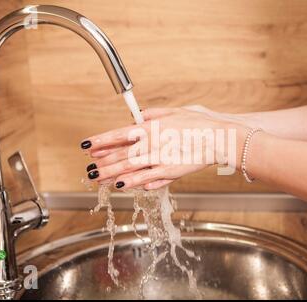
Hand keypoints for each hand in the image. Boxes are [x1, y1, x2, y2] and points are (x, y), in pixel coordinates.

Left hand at [80, 105, 245, 189]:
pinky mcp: (170, 172)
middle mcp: (151, 144)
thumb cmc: (199, 122)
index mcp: (150, 127)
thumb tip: (136, 117)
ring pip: (129, 169)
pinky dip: (133, 183)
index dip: (100, 141)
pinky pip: (147, 179)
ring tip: (98, 179)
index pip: (118, 135)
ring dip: (111, 175)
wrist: (219, 137)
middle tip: (89, 168)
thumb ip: (152, 114)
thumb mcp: (173, 111)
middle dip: (102, 162)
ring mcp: (159, 159)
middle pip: (120, 155)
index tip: (87, 146)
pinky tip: (122, 186)